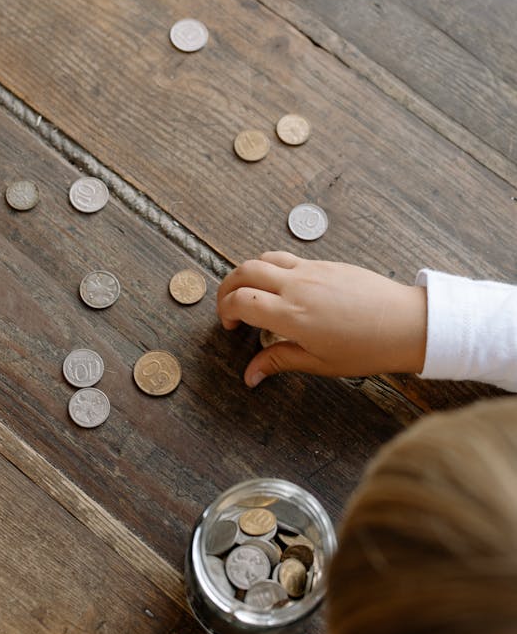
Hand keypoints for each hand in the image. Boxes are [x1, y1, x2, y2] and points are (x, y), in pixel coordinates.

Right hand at [216, 252, 426, 386]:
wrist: (407, 323)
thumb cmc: (368, 348)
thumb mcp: (320, 362)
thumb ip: (279, 361)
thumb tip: (250, 375)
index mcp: (292, 315)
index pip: (241, 301)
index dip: (226, 310)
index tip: (231, 325)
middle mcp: (296, 286)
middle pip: (244, 271)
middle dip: (227, 287)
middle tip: (229, 306)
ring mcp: (311, 270)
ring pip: (264, 258)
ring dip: (248, 272)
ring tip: (251, 292)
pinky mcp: (325, 263)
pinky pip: (288, 258)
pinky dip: (272, 268)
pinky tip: (281, 288)